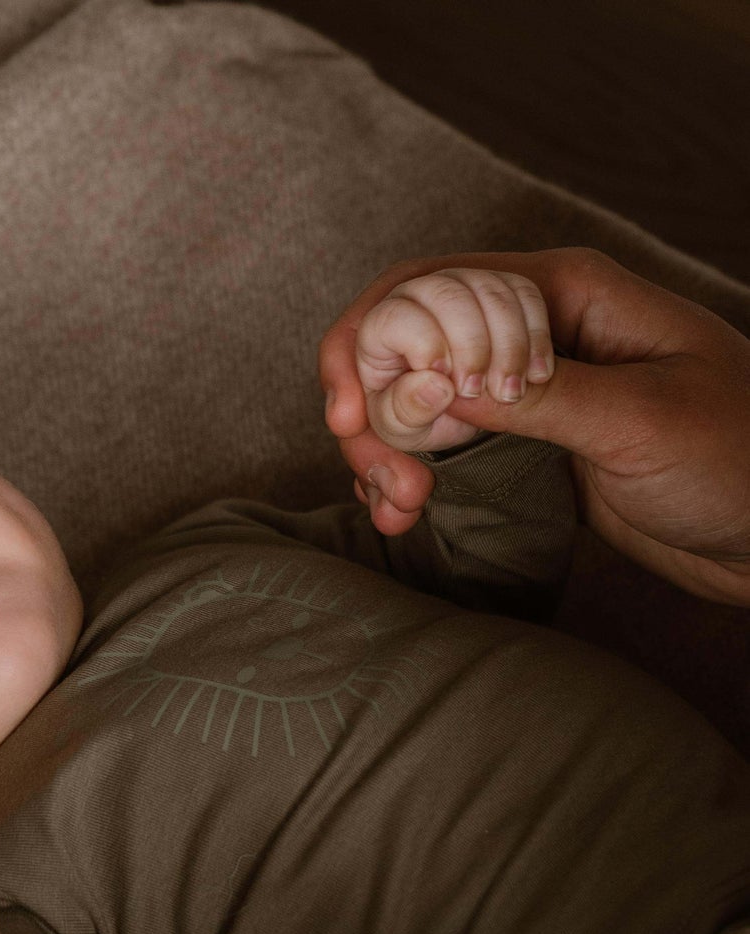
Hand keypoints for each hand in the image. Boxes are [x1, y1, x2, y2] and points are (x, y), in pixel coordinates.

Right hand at [321, 248, 749, 604]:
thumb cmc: (743, 460)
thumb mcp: (641, 420)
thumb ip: (537, 396)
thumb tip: (432, 384)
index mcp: (563, 293)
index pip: (427, 288)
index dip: (369, 344)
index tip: (352, 421)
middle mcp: (531, 331)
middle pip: (404, 347)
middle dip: (374, 414)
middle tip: (387, 483)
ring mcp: (523, 390)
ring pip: (411, 404)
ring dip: (384, 455)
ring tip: (399, 509)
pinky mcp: (521, 446)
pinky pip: (438, 450)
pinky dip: (407, 479)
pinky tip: (405, 515)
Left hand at [354, 266, 554, 456]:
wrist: (456, 408)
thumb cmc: (417, 414)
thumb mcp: (403, 427)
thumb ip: (405, 411)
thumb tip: (434, 387)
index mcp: (378, 329)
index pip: (394, 317)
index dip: (423, 345)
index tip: (445, 383)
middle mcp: (415, 296)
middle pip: (446, 295)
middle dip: (471, 347)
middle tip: (480, 392)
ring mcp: (459, 284)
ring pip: (489, 291)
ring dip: (508, 345)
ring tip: (509, 393)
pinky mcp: (498, 286)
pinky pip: (524, 293)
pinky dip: (535, 334)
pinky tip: (536, 374)